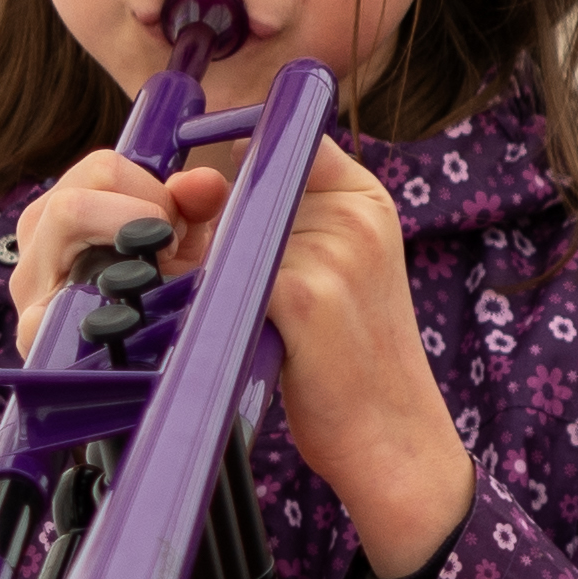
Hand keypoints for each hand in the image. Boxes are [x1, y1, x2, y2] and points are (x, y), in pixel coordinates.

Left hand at [5, 136, 474, 578]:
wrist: (395, 439)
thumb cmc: (353, 363)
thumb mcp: (340, 272)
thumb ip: (285, 223)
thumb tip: (194, 195)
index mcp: (363, 198)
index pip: (281, 139)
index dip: (227, 161)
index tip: (193, 197)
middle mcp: (351, 212)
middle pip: (240, 187)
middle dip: (201, 227)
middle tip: (182, 265)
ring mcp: (331, 249)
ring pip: (222, 235)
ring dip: (196, 271)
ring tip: (208, 314)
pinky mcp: (303, 293)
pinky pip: (222, 278)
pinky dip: (203, 305)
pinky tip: (209, 333)